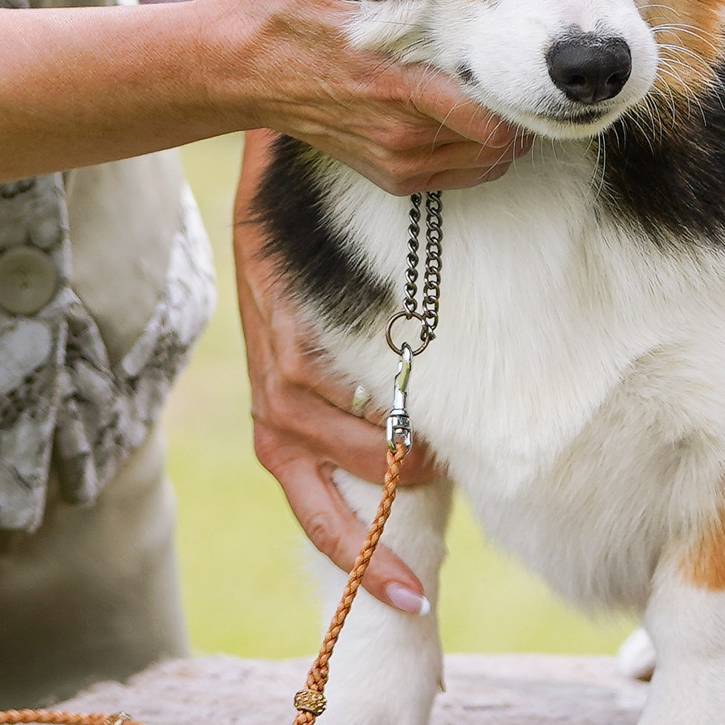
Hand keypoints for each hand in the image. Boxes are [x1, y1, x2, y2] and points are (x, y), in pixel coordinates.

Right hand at [213, 0, 527, 194]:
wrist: (235, 69)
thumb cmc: (284, 10)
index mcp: (395, 87)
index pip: (490, 120)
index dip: (527, 95)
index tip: (538, 61)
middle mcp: (400, 135)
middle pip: (499, 145)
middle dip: (523, 109)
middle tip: (531, 68)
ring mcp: (394, 160)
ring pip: (484, 163)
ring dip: (502, 131)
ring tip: (501, 85)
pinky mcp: (389, 174)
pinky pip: (458, 175)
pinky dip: (476, 150)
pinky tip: (469, 110)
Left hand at [234, 133, 439, 612]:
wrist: (289, 130)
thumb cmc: (342, 228)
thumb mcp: (364, 312)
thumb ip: (395, 367)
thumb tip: (457, 424)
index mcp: (291, 393)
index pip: (309, 491)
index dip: (350, 546)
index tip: (406, 594)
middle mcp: (271, 377)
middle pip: (296, 479)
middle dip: (354, 541)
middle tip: (414, 584)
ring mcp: (267, 338)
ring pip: (300, 431)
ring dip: (365, 463)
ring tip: (427, 469)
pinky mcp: (270, 297)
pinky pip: (299, 373)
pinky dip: (340, 405)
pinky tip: (396, 411)